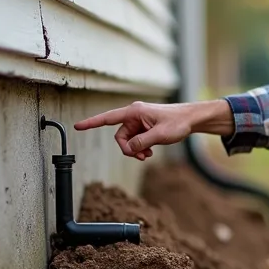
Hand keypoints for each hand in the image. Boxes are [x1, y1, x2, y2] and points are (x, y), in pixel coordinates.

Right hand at [74, 100, 231, 160]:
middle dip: (128, 149)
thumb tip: (129, 149)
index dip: (92, 123)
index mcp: (134, 112)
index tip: (77, 126)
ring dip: (136, 150)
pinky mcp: (143, 127)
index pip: (108, 118)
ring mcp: (139, 121)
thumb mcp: (160, 135)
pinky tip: (150, 151)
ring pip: (128, 141)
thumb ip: (142, 142)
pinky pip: (135, 140)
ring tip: (149, 154)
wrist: (191, 119)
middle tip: (142, 156)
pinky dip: (140, 148)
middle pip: (119, 136)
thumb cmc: (177, 122)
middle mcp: (134, 115)